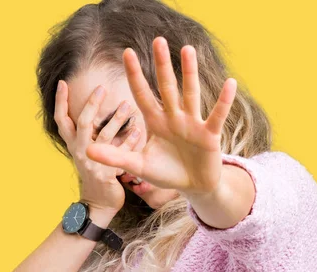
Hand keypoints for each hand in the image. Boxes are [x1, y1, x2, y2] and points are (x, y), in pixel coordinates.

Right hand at [55, 80, 142, 213]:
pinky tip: (139, 131)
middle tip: (102, 87)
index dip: (60, 102)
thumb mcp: (86, 150)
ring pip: (104, 137)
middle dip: (91, 104)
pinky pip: (122, 154)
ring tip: (128, 105)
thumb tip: (90, 106)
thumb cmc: (95, 171)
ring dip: (117, 120)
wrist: (99, 202)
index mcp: (73, 145)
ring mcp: (93, 163)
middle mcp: (80, 152)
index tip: (63, 83)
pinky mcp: (107, 173)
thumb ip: (87, 132)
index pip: (61, 120)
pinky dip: (131, 141)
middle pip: (82, 124)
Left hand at [85, 36, 237, 195]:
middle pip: (166, 87)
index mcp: (155, 122)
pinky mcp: (209, 135)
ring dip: (189, 73)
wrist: (192, 186)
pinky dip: (223, 101)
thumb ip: (115, 157)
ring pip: (190, 94)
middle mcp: (173, 117)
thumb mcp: (137, 166)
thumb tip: (87, 151)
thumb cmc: (165, 172)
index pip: (142, 94)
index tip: (127, 53)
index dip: (134, 75)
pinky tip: (230, 83)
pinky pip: (217, 116)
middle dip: (161, 65)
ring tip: (188, 50)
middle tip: (158, 40)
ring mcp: (192, 123)